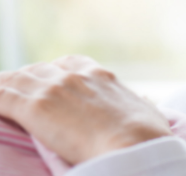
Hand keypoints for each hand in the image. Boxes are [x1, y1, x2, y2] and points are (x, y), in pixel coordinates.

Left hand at [0, 55, 171, 164]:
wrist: (134, 144)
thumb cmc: (147, 135)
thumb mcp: (148, 112)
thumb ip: (141, 103)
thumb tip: (144, 101)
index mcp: (101, 76)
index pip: (68, 63)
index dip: (54, 72)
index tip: (48, 84)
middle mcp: (75, 76)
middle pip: (37, 70)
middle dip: (25, 82)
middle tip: (16, 98)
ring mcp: (54, 89)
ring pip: (14, 81)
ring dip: (5, 90)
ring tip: (0, 99)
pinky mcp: (36, 107)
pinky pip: (1, 96)